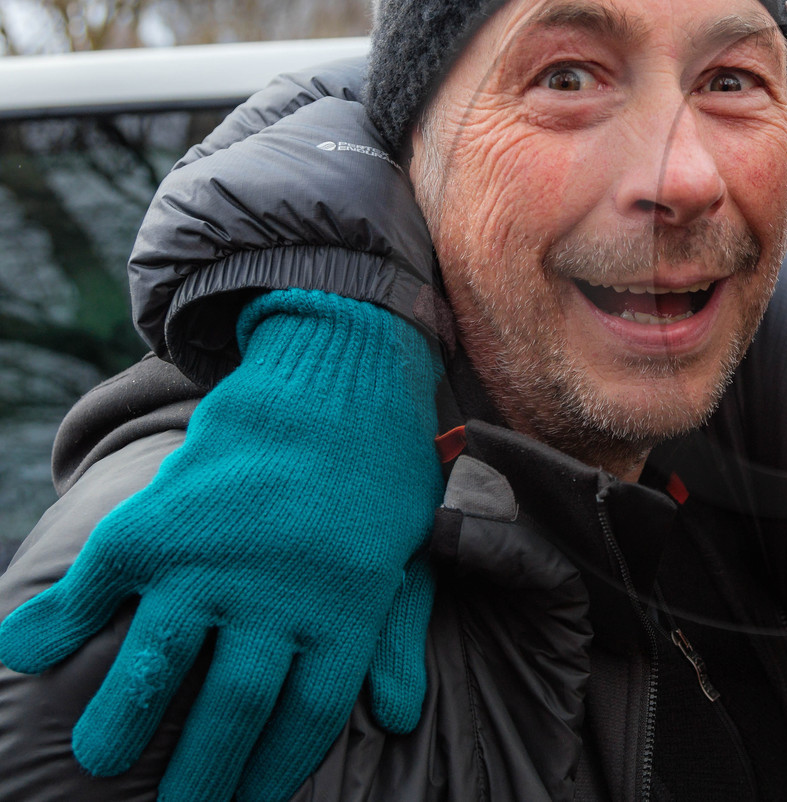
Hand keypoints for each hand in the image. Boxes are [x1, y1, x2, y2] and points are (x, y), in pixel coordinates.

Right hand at [0, 290, 444, 801]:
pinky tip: (27, 655)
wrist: (337, 369)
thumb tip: (401, 716)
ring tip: (98, 756)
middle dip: (200, 775)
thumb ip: (395, 634)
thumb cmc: (379, 469)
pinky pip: (94, 587)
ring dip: (119, 721)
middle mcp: (276, 594)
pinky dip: (54, 623)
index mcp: (346, 607)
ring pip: (155, 665)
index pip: (305, 718)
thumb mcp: (406, 550)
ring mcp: (211, 558)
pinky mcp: (159, 520)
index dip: (271, 770)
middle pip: (232, 710)